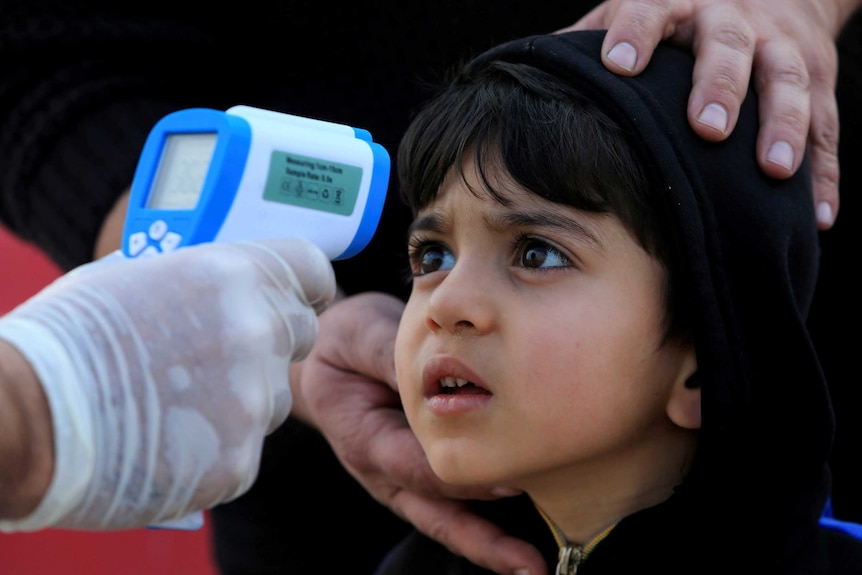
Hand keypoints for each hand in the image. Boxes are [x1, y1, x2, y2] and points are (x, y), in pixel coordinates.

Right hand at [0, 238, 335, 530]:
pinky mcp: (238, 461)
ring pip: (275, 396)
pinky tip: (169, 440)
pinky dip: (217, 446)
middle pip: (300, 333)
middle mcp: (256, 333)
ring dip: (243, 397)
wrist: (20, 418)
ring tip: (178, 403)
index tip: (298, 295)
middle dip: (272, 341)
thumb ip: (196, 280)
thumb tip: (221, 286)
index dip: (305, 284)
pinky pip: (246, 447)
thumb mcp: (129, 276)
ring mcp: (252, 401)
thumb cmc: (63, 340)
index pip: (313, 270)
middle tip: (222, 354)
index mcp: (231, 275)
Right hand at [291, 292, 545, 574]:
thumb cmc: (344, 342)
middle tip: (526, 561)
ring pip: (448, 521)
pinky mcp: (423, 477)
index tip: (507, 483)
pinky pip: (455, 508)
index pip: (414, 467)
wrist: (329, 355)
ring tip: (530, 567)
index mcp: (364, 438)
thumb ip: (389, 355)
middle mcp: (385, 472)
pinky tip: (522, 545)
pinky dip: (487, 529)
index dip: (458, 478)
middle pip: (435, 514)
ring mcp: (404, 480)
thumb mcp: (357, 336)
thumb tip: (429, 369)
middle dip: (481, 541)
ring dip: (489, 546)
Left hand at [562, 0, 859, 229]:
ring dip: (783, 126)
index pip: (654, 9)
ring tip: (773, 170)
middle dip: (719, 86)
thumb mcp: (637, 15)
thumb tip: (527, 79)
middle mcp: (733, 20)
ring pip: (787, 81)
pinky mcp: (820, 80)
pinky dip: (823, 171)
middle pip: (729, 46)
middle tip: (706, 128)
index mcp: (678, 5)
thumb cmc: (681, 21)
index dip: (637, 33)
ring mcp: (780, 47)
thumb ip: (592, 41)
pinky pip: (827, 126)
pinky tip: (815, 215)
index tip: (618, 64)